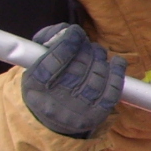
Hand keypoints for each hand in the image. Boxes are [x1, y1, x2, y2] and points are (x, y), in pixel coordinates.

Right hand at [23, 24, 125, 138]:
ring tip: (97, 53)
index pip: (55, 60)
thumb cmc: (44, 84)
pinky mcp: (96, 116)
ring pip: (97, 77)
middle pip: (78, 67)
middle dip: (86, 49)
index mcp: (35, 87)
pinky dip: (117, 73)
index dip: (68, 42)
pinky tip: (117, 62)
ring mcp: (77, 111)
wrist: (52, 119)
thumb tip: (65, 30)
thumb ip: (46, 41)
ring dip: (100, 58)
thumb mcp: (33, 64)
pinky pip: (112, 91)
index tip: (75, 32)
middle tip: (86, 44)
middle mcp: (55, 102)